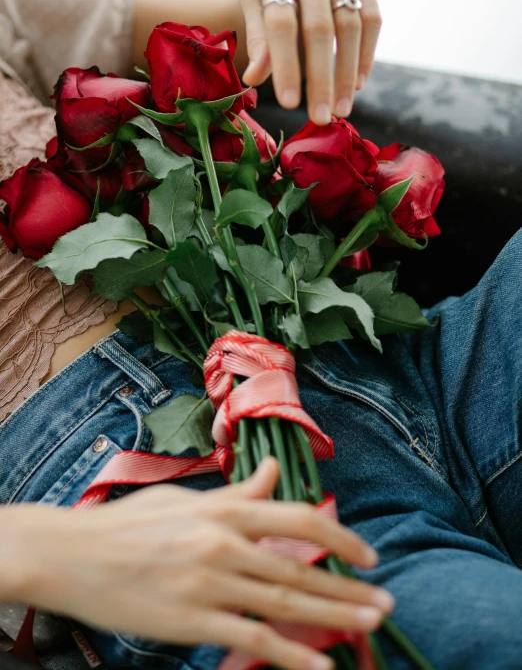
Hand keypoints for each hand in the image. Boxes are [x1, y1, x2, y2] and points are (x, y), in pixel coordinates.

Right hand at [5, 459, 392, 669]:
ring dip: (333, 616)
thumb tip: (273, 473)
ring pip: (284, 602)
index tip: (367, 555)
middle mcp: (222, 543)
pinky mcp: (190, 621)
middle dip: (348, 587)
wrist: (71, 554)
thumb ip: (236, 493)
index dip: (340, 536)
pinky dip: (290, 653)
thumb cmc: (129, 523)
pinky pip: (251, 638)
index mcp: (223, 511)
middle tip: (386, 602)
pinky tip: (320, 665)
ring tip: (370, 624)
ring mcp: (208, 583)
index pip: (298, 519)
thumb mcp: (185, 499)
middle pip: (300, 568)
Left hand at [241, 0, 380, 124]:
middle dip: (321, 79)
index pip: (281, 23)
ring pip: (349, 27)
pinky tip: (358, 81)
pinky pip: (372, 16)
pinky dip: (367, 52)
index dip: (286, 65)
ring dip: (346, 73)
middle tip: (319, 117)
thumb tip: (255, 78)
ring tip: (340, 108)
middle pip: (318, 31)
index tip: (288, 102)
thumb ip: (257, 31)